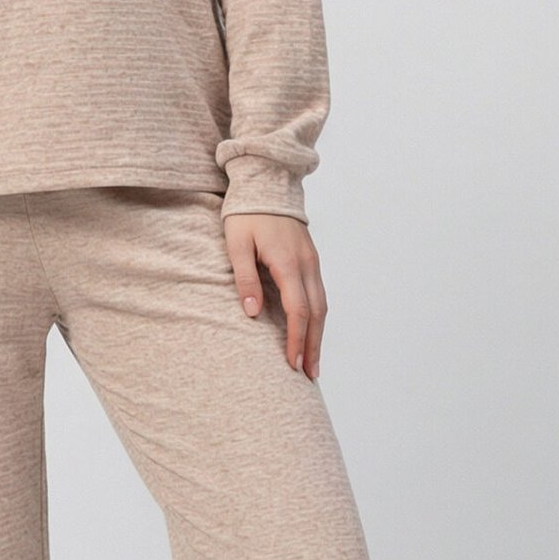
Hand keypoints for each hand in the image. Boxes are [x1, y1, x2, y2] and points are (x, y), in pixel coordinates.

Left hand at [223, 213, 325, 379]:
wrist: (267, 184)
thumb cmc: (246, 214)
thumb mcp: (236, 245)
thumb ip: (245, 278)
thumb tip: (253, 314)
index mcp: (289, 263)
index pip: (298, 311)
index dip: (296, 340)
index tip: (292, 364)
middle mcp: (307, 265)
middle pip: (317, 314)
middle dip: (313, 346)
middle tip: (309, 375)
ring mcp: (313, 262)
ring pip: (322, 306)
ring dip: (318, 335)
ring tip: (312, 362)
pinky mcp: (311, 260)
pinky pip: (320, 294)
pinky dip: (318, 318)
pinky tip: (311, 332)